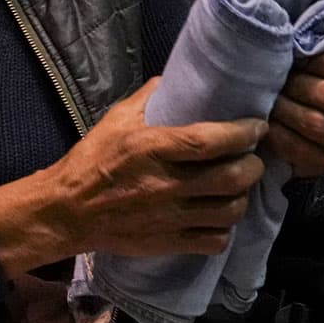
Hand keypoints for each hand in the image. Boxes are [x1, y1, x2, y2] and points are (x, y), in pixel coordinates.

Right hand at [0, 79, 265, 269]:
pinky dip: (224, 229)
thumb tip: (176, 79)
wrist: (66, 213)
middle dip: (253, 165)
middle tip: (252, 157)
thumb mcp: (115, 120)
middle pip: (232, 178)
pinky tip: (217, 216)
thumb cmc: (91, 162)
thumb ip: (149, 98)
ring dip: (242, 197)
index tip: (257, 126)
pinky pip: (214, 241)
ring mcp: (169, 218)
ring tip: (237, 188)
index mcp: (152, 149)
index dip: (244, 133)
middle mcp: (165, 185)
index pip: (211, 141)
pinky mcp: (168, 243)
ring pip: (230, 212)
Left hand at [265, 50, 323, 177]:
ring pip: (317, 123)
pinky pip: (301, 150)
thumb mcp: (314, 59)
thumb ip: (313, 49)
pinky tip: (268, 124)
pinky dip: (279, 135)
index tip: (300, 60)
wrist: (294, 118)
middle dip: (301, 87)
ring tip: (272, 102)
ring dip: (287, 110)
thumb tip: (296, 43)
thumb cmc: (304, 78)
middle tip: (281, 83)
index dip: (322, 62)